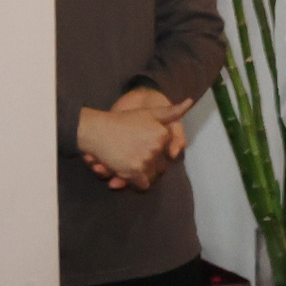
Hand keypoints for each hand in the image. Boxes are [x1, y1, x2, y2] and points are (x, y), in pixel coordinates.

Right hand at [75, 99, 189, 190]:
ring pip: (152, 175)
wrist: (95, 130)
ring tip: (128, 164)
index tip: (143, 148)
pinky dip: (136, 182)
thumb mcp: (149, 112)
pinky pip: (143, 184)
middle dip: (151, 164)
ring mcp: (145, 160)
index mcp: (162, 134)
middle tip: (134, 158)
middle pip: (161, 165)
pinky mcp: (134, 172)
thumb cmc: (121, 120)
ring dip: (142, 173)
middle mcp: (156, 147)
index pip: (168, 151)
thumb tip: (190, 101)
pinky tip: (127, 173)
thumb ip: (171, 111)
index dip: (157, 153)